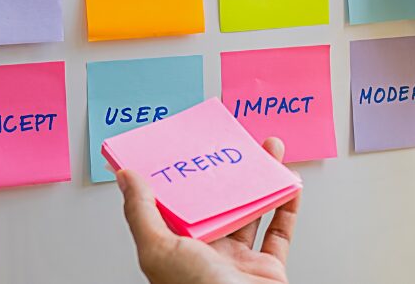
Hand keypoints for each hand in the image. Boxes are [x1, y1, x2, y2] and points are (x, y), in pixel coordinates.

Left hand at [116, 137, 298, 283]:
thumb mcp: (158, 250)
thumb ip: (141, 212)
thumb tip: (126, 178)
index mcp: (175, 252)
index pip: (176, 207)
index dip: (183, 177)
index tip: (188, 149)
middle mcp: (207, 256)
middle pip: (218, 205)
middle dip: (227, 173)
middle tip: (233, 145)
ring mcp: (238, 262)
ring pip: (252, 212)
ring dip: (261, 181)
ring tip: (266, 152)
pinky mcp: (268, 269)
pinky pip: (280, 233)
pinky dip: (287, 207)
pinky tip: (288, 184)